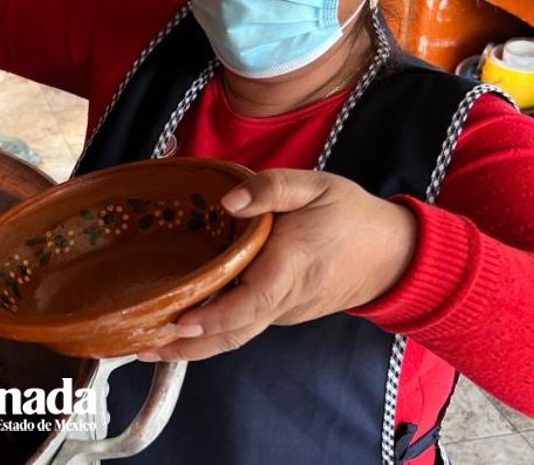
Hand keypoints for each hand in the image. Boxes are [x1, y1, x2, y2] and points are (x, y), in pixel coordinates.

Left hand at [137, 169, 417, 362]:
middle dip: (186, 345)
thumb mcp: (315, 186)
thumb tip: (228, 200)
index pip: (250, 302)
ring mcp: (282, 312)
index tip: (179, 321)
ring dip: (192, 344)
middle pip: (232, 333)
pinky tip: (178, 321)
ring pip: (234, 334)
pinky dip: (210, 330)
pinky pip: (242, 325)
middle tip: (140, 346)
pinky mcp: (280, 313)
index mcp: (290, 266)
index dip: (214, 317)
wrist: (393, 255)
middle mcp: (283, 298)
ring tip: (145, 343)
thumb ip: (272, 187)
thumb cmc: (350, 216)